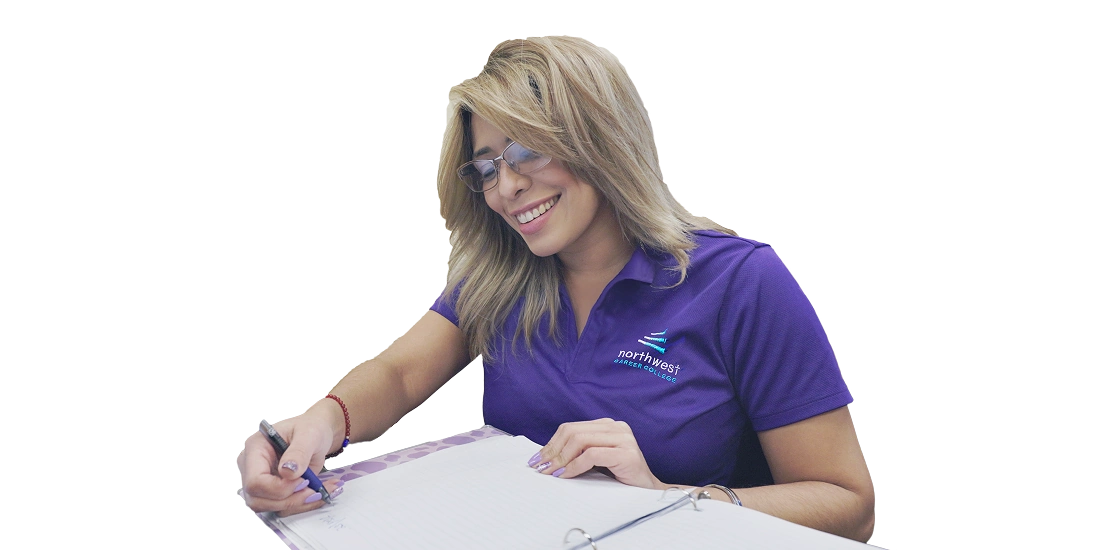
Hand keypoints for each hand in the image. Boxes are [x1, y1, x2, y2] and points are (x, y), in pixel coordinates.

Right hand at [237, 412, 343, 516]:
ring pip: (270, 507)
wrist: (317, 434)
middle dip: (289, 499)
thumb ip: (299, 451)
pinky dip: (303, 504)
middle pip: (258, 499)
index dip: (278, 488)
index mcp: (256, 449)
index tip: (303, 481)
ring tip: (321, 490)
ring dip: (298, 504)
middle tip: (314, 489)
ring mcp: (261, 482)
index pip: (255, 481)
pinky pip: (283, 507)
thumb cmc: (310, 429)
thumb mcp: (309, 434)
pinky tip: (319, 493)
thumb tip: (287, 472)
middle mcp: (252, 468)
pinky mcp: (273, 492)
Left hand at [528, 418, 666, 489]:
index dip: (551, 443)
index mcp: (607, 425)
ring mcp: (623, 438)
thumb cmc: (619, 477)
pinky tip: (566, 476)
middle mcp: (616, 426)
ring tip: (551, 473)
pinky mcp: (627, 453)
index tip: (537, 459)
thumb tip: (546, 457)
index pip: (571, 428)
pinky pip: (592, 455)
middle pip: (572, 432)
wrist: (648, 492)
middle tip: (540, 468)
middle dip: (552, 451)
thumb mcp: (595, 460)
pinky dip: (574, 466)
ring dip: (561, 459)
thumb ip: (578, 452)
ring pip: (580, 441)